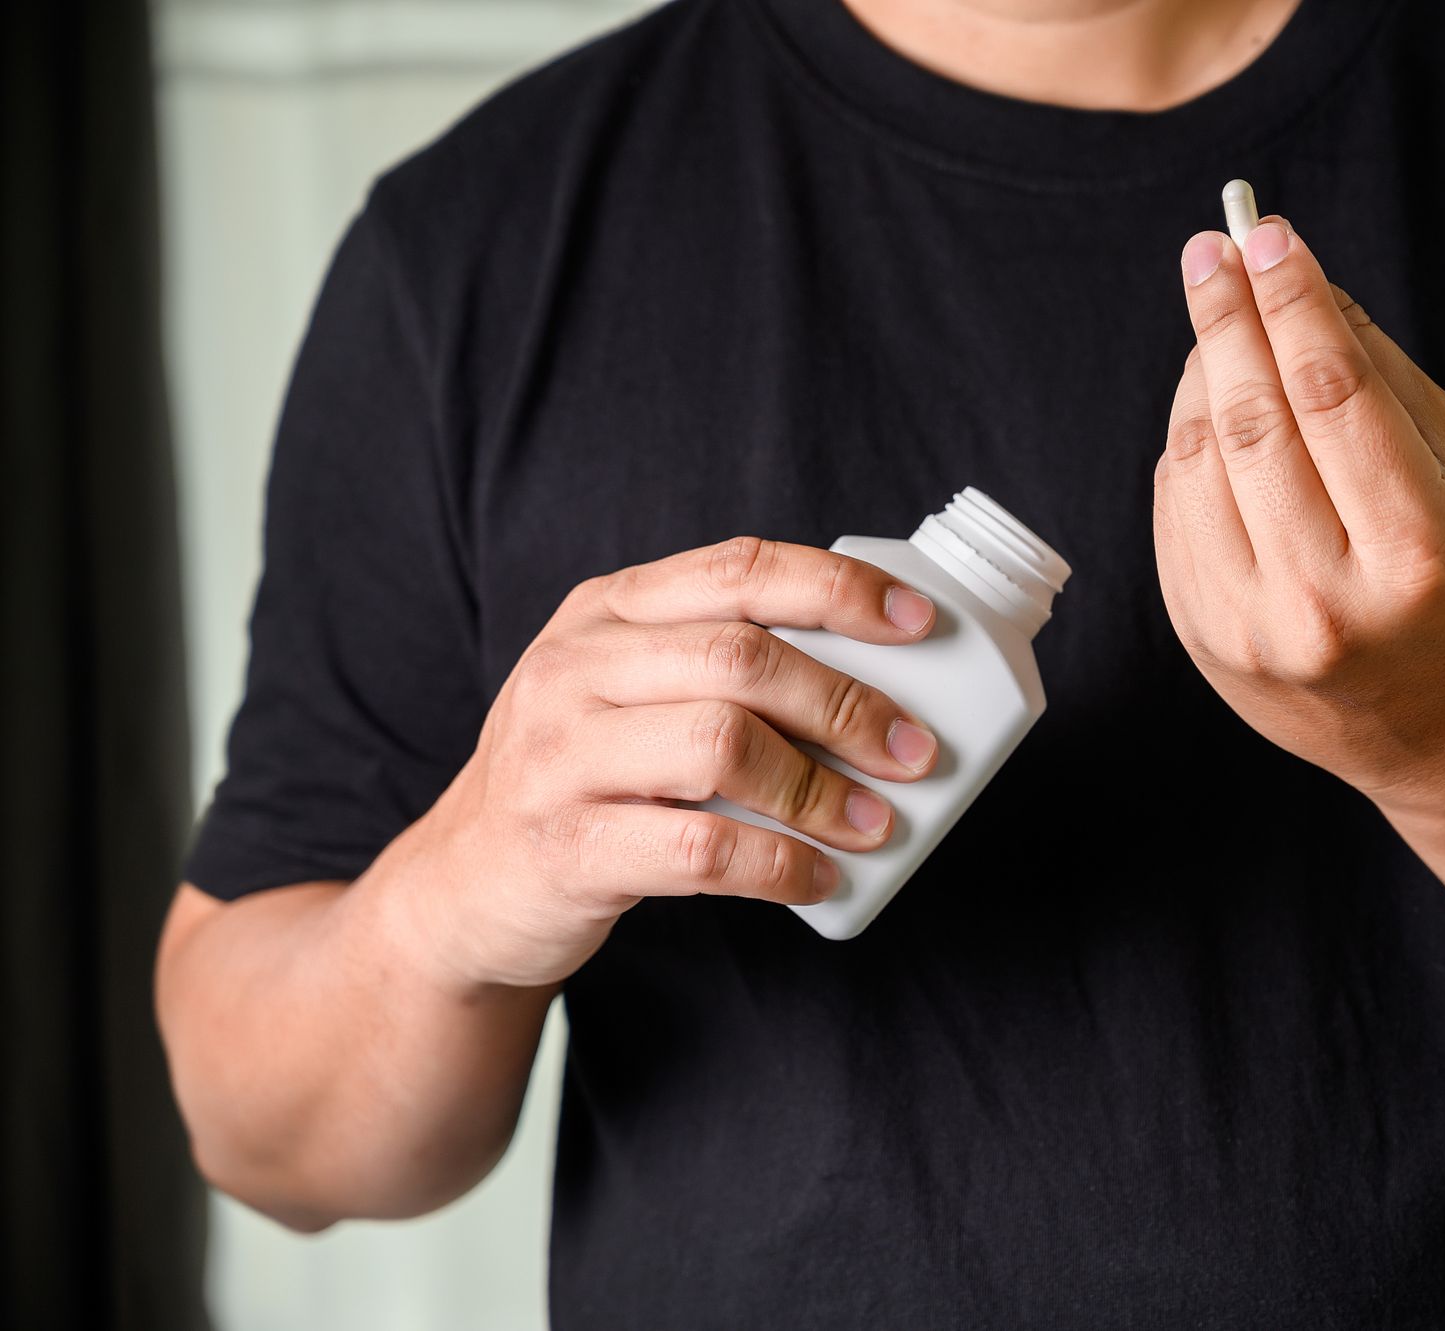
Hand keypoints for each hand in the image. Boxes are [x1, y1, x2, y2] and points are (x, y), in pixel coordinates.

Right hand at [412, 537, 942, 986]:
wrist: (465, 884)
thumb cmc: (586, 778)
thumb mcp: (631, 692)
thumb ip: (722, 667)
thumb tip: (882, 682)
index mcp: (606, 610)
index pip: (738, 570)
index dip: (839, 589)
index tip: (919, 625)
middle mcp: (574, 667)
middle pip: (740, 657)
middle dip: (846, 702)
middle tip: (913, 750)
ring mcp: (559, 756)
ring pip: (720, 745)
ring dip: (820, 788)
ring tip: (875, 821)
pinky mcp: (564, 848)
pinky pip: (697, 849)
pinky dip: (777, 865)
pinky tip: (817, 878)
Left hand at [1153, 217, 1444, 816]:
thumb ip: (1382, 381)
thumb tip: (1305, 286)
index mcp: (1411, 555)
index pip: (1331, 395)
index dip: (1291, 303)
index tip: (1267, 236)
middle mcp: (1324, 602)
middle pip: (1250, 422)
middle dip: (1226, 319)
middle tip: (1213, 252)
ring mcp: (1253, 632)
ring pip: (1195, 464)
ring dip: (1198, 378)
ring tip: (1219, 327)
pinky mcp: (1205, 644)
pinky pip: (1174, 514)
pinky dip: (1185, 449)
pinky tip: (1210, 413)